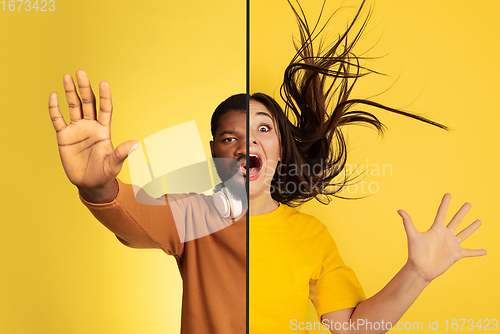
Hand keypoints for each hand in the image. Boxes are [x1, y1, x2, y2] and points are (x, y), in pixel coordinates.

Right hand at [49, 70, 137, 197]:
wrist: (89, 184)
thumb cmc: (105, 173)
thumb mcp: (114, 164)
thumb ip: (122, 153)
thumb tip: (136, 144)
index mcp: (104, 130)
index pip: (105, 109)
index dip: (104, 96)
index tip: (103, 83)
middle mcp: (90, 126)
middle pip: (88, 103)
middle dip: (84, 88)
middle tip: (81, 72)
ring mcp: (77, 130)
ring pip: (73, 107)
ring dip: (70, 92)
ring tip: (67, 76)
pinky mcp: (64, 136)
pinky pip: (58, 120)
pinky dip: (55, 108)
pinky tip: (53, 96)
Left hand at [398, 193, 485, 283]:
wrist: (420, 269)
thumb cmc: (415, 253)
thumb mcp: (413, 236)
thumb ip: (408, 223)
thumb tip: (399, 210)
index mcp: (436, 229)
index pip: (442, 213)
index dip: (445, 203)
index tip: (448, 194)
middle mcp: (445, 235)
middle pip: (456, 220)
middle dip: (462, 212)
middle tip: (469, 203)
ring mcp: (451, 244)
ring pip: (464, 233)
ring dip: (472, 228)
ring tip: (479, 221)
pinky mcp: (456, 255)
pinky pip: (469, 252)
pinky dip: (477, 252)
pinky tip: (485, 251)